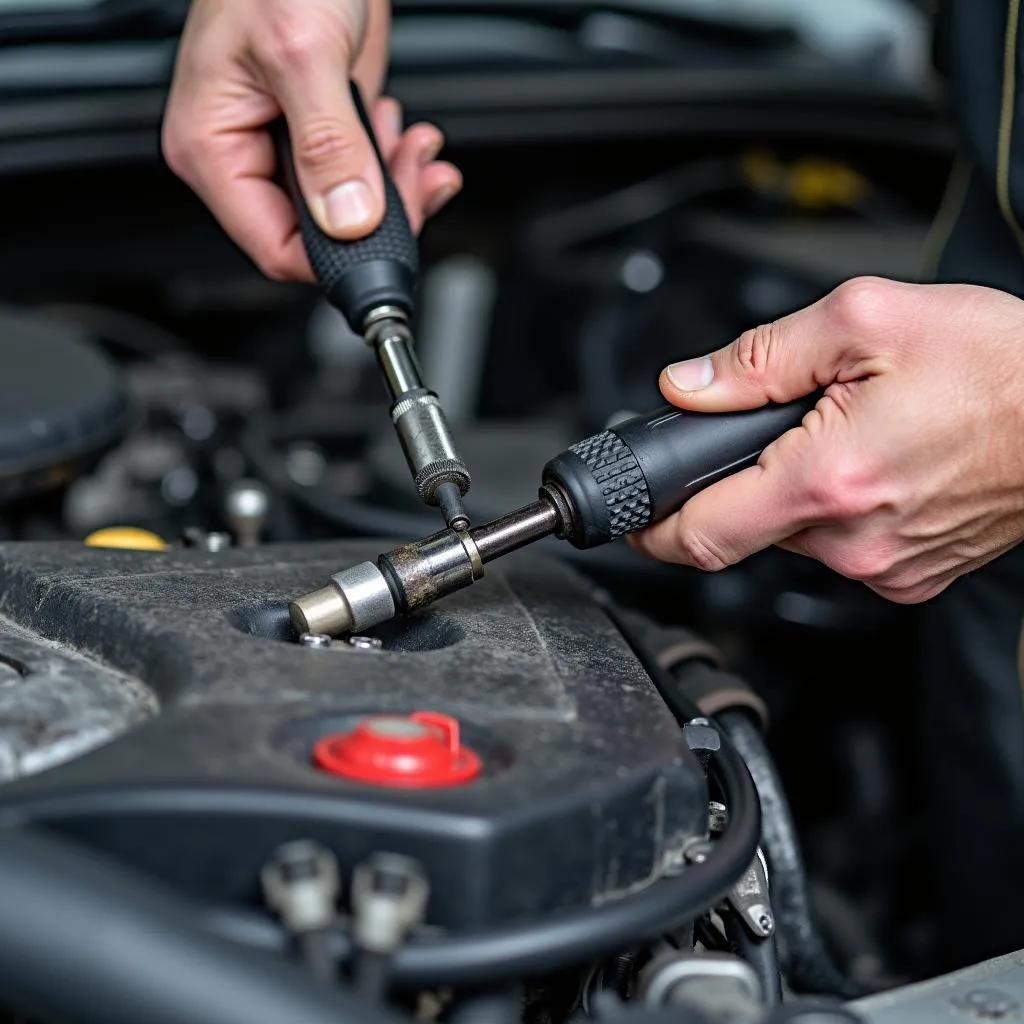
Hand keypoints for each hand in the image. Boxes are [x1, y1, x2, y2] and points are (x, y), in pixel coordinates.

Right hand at [162, 0, 461, 281]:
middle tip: (412, 179)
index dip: (337, 254)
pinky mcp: (321, 133)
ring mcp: (285, 146)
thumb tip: (348, 218)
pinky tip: (403, 135)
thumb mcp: (303, 53)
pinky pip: (361, 179)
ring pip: (346, 212)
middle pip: (317, 235)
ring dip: (394, 188)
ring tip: (411, 146)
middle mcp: (244, 155)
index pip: (275, 246)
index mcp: (212, 148)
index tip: (384, 237)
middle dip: (376, 215)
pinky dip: (393, 165)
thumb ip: (328, 144)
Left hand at [632, 277, 1023, 602]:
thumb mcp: (865, 321)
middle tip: (781, 426)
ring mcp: (885, 566)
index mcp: (826, 481)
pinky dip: (837, 508)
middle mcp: (852, 541)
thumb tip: (688, 385)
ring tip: (848, 434)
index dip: (653, 526)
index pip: (700, 535)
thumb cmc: (1000, 365)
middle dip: (741, 479)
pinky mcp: (911, 574)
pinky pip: (841, 546)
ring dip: (795, 489)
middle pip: (745, 526)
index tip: (634, 515)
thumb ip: (758, 357)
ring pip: (794, 535)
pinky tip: (878, 465)